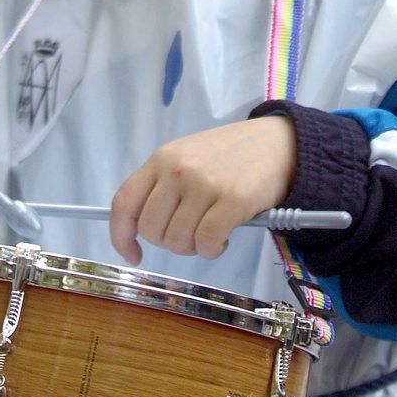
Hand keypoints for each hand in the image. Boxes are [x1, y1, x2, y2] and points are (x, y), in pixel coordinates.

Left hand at [110, 117, 295, 265]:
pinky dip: (211, 250)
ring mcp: (204, 184)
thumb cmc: (228, 155)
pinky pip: (206, 243)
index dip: (120, 235)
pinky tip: (222, 239)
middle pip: (151, 229)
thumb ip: (162, 186)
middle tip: (189, 234)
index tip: (132, 254)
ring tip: (209, 232)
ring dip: (192, 248)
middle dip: (167, 242)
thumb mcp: (186, 157)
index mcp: (161, 159)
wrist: (276, 143)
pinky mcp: (232, 200)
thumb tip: (140, 227)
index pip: (124, 202)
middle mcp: (177, 170)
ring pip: (177, 240)